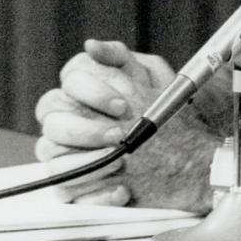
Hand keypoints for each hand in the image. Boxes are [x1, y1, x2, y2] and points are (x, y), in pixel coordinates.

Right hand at [35, 39, 216, 211]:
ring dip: (89, 164)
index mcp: (80, 95)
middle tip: (119, 135)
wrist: (187, 153)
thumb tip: (91, 46)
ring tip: (123, 163)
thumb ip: (119, 57)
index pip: (66, 87)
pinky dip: (97, 194)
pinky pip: (68, 194)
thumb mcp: (150, 76)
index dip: (92, 93)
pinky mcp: (76, 188)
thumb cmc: (161, 111)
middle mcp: (68, 125)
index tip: (123, 104)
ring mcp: (68, 157)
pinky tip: (123, 189)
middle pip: (53, 124)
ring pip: (53, 161)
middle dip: (86, 130)